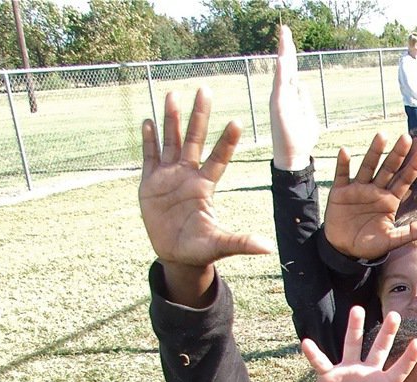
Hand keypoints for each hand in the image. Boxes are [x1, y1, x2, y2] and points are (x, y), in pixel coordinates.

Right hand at [139, 88, 271, 271]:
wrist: (175, 255)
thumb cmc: (200, 250)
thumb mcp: (220, 246)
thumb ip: (240, 243)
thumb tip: (268, 249)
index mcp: (205, 187)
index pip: (218, 158)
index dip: (226, 141)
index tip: (236, 122)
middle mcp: (188, 175)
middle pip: (195, 139)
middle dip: (199, 115)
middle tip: (205, 90)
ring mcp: (169, 176)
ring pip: (171, 141)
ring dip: (171, 119)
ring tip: (173, 94)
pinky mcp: (150, 182)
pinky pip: (149, 157)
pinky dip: (148, 140)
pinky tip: (148, 121)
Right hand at [270, 24, 319, 170]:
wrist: (293, 157)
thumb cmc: (301, 140)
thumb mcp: (308, 117)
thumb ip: (305, 102)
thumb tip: (302, 86)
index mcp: (290, 96)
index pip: (291, 70)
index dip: (290, 54)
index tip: (289, 37)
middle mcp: (282, 94)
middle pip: (285, 66)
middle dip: (285, 47)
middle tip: (285, 29)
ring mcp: (279, 99)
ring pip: (282, 71)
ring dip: (283, 53)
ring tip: (284, 35)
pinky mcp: (279, 106)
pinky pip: (280, 85)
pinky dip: (281, 72)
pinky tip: (281, 58)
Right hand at [300, 308, 416, 381]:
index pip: (399, 369)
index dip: (409, 357)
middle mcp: (367, 373)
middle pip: (379, 349)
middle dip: (387, 333)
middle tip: (395, 315)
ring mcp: (348, 371)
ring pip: (353, 346)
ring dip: (354, 328)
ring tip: (357, 309)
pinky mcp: (328, 375)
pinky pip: (320, 362)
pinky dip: (313, 354)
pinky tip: (307, 343)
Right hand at [323, 133, 416, 259]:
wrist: (345, 250)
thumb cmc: (370, 245)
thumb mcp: (391, 240)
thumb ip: (410, 232)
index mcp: (389, 200)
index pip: (403, 181)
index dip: (412, 168)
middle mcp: (375, 191)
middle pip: (388, 169)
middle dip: (397, 154)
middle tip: (406, 138)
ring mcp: (358, 189)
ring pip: (367, 167)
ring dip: (374, 152)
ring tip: (382, 136)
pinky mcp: (340, 192)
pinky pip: (342, 175)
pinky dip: (343, 165)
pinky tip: (345, 152)